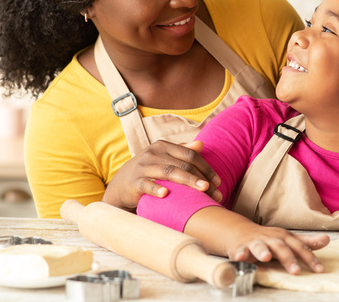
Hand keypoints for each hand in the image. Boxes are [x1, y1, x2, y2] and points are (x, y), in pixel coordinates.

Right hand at [102, 140, 220, 210]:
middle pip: (183, 164)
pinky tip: (166, 194)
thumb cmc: (148, 171)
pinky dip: (156, 188)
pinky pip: (147, 185)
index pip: (190, 154)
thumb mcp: (164, 158)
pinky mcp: (134, 182)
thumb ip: (182, 151)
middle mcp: (153, 153)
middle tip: (216, 193)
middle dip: (202, 178)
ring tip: (203, 191)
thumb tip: (201, 144)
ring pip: (170, 172)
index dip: (206, 168)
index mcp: (163, 146)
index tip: (218, 182)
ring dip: (189, 181)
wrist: (120, 185)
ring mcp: (143, 167)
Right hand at [227, 223, 329, 274]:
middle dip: (288, 258)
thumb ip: (306, 242)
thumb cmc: (269, 238)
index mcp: (284, 237)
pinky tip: (240, 258)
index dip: (310, 258)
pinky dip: (239, 254)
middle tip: (296, 271)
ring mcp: (255, 242)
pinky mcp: (241, 248)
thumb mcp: (288, 239)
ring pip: (259, 246)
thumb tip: (327, 239)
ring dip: (262, 251)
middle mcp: (271, 239)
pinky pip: (239, 251)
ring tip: (266, 258)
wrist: (241, 231)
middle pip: (281, 247)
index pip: (300, 248)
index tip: (319, 270)